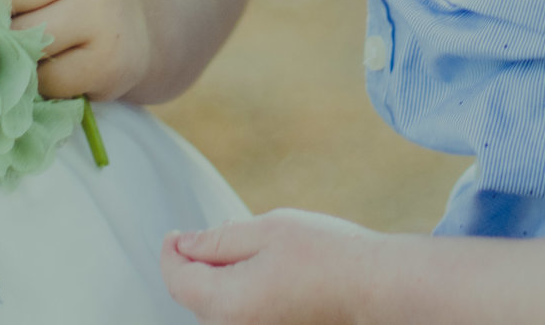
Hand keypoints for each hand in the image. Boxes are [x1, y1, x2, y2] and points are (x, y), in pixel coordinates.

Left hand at [160, 211, 380, 324]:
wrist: (373, 285)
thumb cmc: (325, 253)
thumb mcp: (266, 229)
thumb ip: (218, 240)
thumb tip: (186, 245)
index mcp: (227, 302)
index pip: (178, 280)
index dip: (171, 253)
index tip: (174, 233)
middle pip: (195, 297)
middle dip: (195, 265)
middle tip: (211, 235)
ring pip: (217, 308)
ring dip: (218, 280)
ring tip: (245, 250)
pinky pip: (240, 315)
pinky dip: (239, 293)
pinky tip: (264, 271)